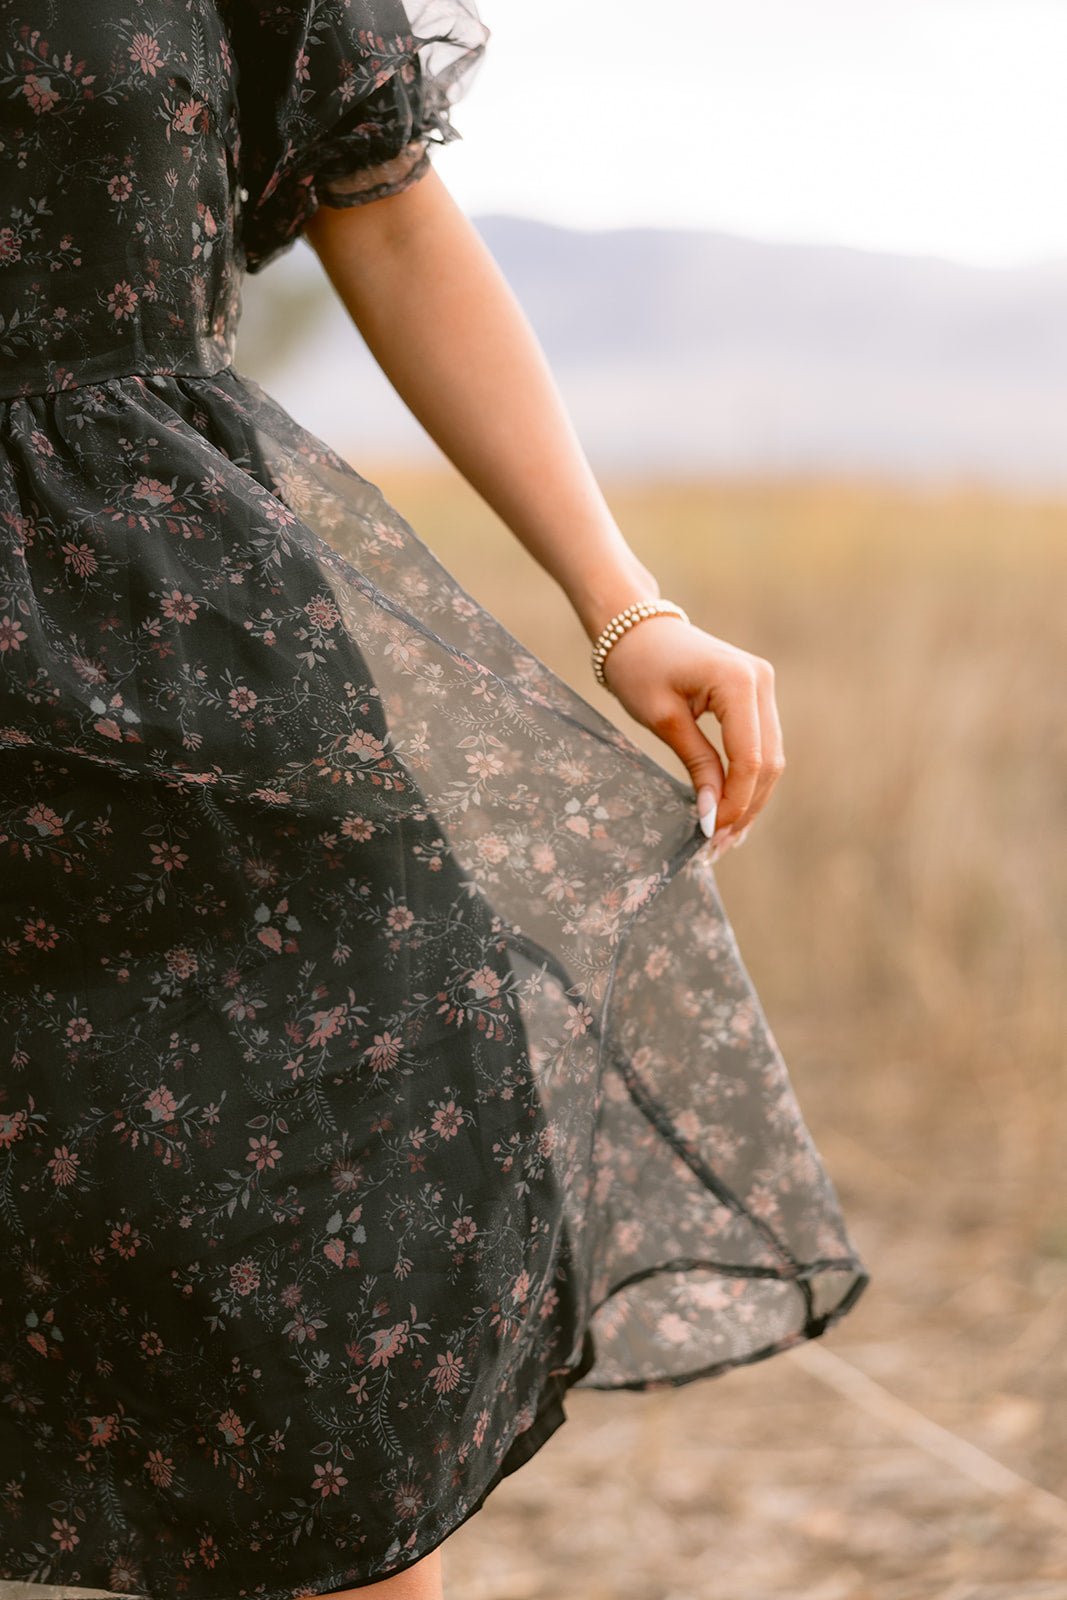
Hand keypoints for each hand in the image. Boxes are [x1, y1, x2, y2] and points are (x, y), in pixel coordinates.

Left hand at [601, 616, 783, 851]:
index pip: (749, 758)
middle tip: (719, 847)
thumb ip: (697, 765)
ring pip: (770, 758)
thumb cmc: (639, 667)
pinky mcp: (756, 693)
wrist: (636, 628)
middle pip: (768, 762)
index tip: (712, 834)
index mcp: (738, 681)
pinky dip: (747, 779)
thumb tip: (714, 815)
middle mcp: (761, 680)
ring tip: (725, 837)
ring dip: (750, 799)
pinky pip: (760, 745)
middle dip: (746, 808)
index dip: (735, 802)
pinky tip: (732, 809)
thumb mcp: (663, 720)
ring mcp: (763, 685)